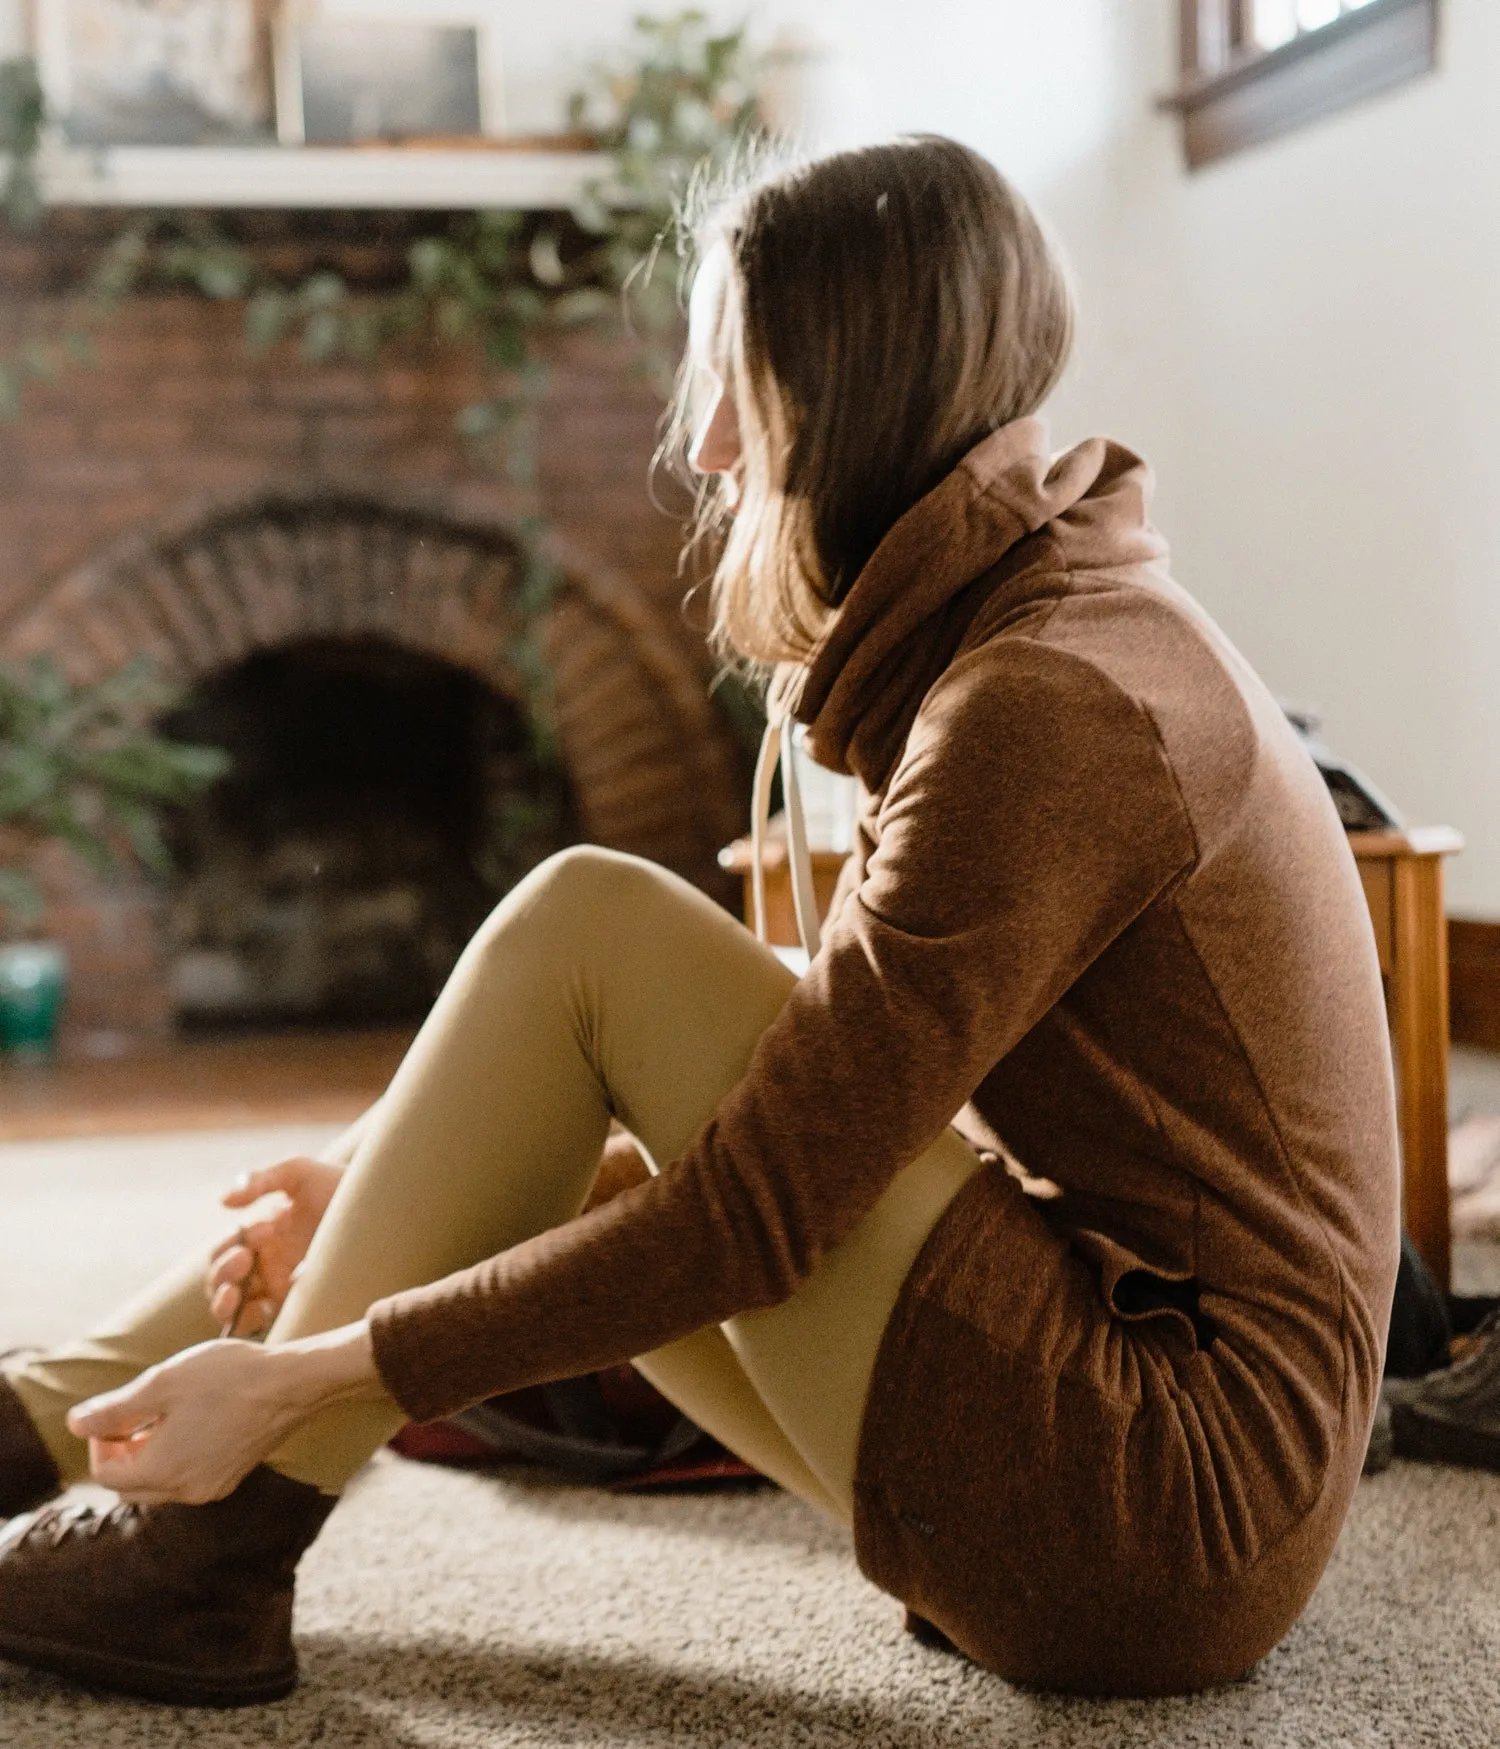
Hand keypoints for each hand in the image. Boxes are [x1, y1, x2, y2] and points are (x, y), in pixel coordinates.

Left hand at [66, 1323, 378, 1504]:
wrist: (293, 1383)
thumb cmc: (228, 1377)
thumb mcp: (162, 1383)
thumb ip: (114, 1408)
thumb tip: (74, 1423)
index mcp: (163, 1470)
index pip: (106, 1473)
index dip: (99, 1440)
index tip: (115, 1409)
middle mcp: (186, 1491)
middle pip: (130, 1485)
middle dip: (122, 1452)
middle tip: (134, 1413)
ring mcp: (211, 1488)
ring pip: (159, 1485)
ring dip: (149, 1455)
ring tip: (165, 1413)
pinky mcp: (230, 1478)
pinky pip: (187, 1479)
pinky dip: (176, 1458)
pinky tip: (194, 1421)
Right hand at [206, 1157, 344, 1336]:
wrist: (383, 1206)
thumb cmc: (339, 1186)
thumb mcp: (300, 1173)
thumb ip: (261, 1181)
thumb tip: (223, 1202)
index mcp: (260, 1237)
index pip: (223, 1252)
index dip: (230, 1245)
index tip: (264, 1230)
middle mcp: (265, 1266)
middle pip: (219, 1282)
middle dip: (222, 1272)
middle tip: (248, 1257)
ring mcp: (280, 1289)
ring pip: (232, 1308)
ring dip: (224, 1303)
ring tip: (234, 1294)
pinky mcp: (298, 1307)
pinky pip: (261, 1325)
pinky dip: (248, 1321)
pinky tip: (259, 1309)